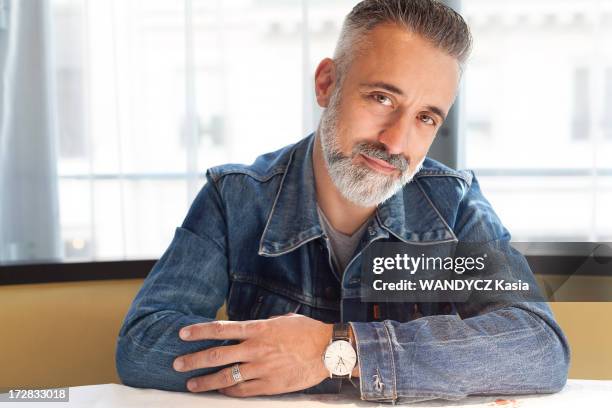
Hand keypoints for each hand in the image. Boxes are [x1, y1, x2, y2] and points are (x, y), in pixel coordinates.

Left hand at [172, 313, 332, 396]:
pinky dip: (229, 392)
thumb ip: (261, 326)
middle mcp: (256, 349)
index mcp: (258, 329)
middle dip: (194, 360)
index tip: (183, 333)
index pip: (221, 329)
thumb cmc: (307, 332)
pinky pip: (243, 391)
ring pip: (226, 377)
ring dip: (206, 381)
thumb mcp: (282, 321)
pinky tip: (220, 392)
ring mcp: (262, 368)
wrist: (328, 350)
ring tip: (191, 384)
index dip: (199, 331)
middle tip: (177, 364)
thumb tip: (246, 330)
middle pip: (217, 355)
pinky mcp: (270, 385)